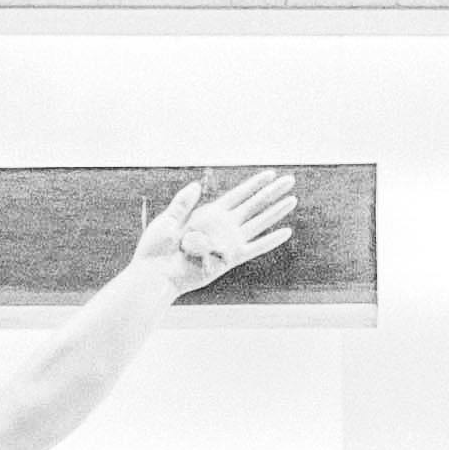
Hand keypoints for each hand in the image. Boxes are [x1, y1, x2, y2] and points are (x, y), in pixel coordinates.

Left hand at [140, 166, 299, 295]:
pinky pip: (254, 248)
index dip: (254, 184)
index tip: (270, 174)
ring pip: (258, 223)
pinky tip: (286, 232)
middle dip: (272, 192)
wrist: (155, 275)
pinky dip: (269, 240)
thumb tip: (196, 185)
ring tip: (293, 199)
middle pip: (253, 205)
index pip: (237, 195)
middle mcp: (222, 227)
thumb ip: (183, 204)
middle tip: (290, 179)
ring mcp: (226, 242)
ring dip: (276, 211)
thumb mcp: (167, 221)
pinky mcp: (228, 259)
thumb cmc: (156, 250)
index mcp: (208, 215)